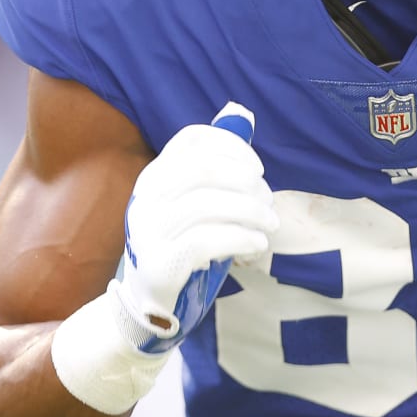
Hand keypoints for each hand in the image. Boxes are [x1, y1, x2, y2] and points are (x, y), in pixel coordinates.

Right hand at [112, 103, 278, 352]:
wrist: (150, 300)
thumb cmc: (182, 243)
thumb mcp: (193, 202)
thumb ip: (215, 165)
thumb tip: (239, 115)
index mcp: (155, 175)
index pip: (192, 140)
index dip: (232, 147)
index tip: (258, 169)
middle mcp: (146, 197)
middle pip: (203, 169)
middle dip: (246, 182)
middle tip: (269, 202)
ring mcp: (148, 230)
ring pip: (208, 204)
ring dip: (250, 212)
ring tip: (270, 225)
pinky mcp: (160, 263)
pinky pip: (207, 241)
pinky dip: (240, 238)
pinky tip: (257, 244)